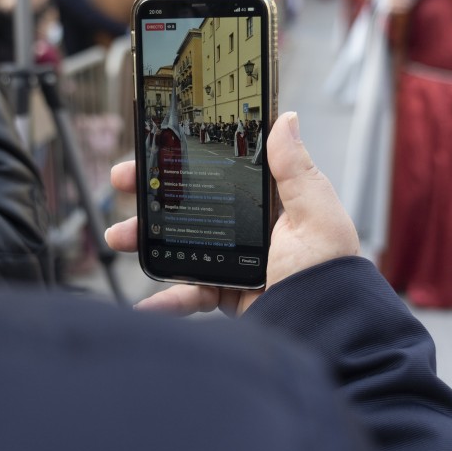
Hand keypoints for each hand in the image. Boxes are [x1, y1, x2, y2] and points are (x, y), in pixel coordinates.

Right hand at [105, 112, 360, 316]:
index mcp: (270, 207)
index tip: (155, 152)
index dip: (187, 163)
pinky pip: (190, 295)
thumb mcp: (315, 213)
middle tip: (125, 187)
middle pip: (192, 208)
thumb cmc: (331, 271)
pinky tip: (148, 302)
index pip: (220, 175)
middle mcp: (250, 233)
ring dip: (147, 243)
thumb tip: (286, 120)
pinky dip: (167, 300)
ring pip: (182, 248)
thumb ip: (295, 170)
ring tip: (120, 238)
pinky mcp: (227, 297)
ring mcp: (235, 265)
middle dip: (154, 198)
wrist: (329, 330)